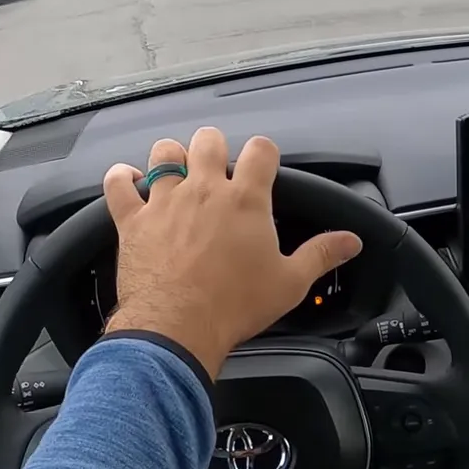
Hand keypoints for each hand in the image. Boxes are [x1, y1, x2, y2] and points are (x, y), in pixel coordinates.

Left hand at [101, 128, 362, 377]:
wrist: (177, 327)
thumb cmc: (234, 306)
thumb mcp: (290, 283)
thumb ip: (321, 254)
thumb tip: (350, 241)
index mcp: (246, 200)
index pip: (261, 150)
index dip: (264, 152)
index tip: (264, 163)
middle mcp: (204, 190)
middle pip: (208, 140)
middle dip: (214, 147)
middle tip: (217, 165)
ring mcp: (165, 201)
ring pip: (164, 153)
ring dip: (171, 156)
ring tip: (176, 169)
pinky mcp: (133, 220)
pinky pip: (119, 184)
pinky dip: (121, 178)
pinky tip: (126, 179)